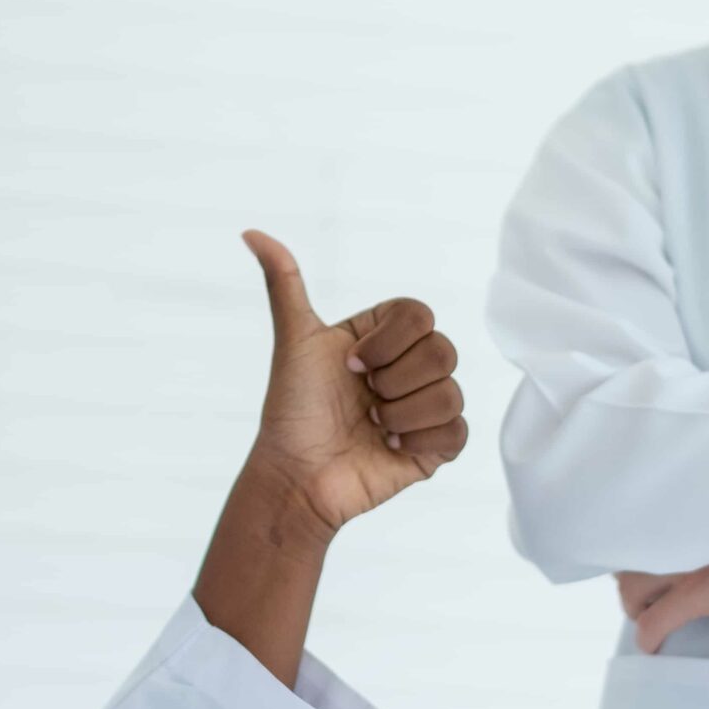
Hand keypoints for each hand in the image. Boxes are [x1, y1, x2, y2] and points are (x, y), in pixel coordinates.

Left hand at [241, 229, 468, 534]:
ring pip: (450, 392)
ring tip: (370, 427)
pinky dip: (418, 439)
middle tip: (362, 399)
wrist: (296, 475)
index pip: (419, 314)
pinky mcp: (435, 447)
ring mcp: (425, 408)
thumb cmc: (293, 409)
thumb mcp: (294, 339)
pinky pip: (456, 431)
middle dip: (394, 380)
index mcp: (385, 337)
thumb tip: (252, 233)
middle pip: (443, 350)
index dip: (386, 342)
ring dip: (401, 413)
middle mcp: (410, 368)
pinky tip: (386, 447)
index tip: (349, 365)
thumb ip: (284, 282)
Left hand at [616, 519, 708, 654]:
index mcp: (682, 507)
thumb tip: (703, 528)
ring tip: (652, 614)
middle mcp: (674, 530)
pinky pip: (654, 622)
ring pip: (632, 592)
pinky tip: (653, 646)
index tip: (642, 559)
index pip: (631, 528)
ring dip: (639, 607)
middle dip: (632, 580)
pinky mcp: (698, 593)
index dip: (633, 548)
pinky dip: (649, 637)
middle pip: (626, 560)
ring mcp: (683, 562)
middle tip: (646, 592)